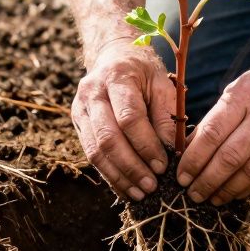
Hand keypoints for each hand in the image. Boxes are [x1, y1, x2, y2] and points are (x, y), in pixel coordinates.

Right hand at [71, 40, 176, 199]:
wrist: (113, 56)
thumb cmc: (144, 72)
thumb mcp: (162, 84)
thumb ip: (167, 116)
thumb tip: (173, 153)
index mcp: (117, 77)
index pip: (129, 118)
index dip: (146, 145)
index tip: (164, 166)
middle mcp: (92, 92)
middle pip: (108, 138)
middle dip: (131, 167)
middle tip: (152, 186)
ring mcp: (80, 108)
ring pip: (95, 150)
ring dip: (119, 176)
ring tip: (140, 194)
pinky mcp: (77, 122)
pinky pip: (90, 154)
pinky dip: (109, 175)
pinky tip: (125, 188)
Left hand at [176, 51, 249, 204]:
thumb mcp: (239, 89)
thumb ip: (216, 118)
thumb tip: (188, 151)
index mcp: (246, 93)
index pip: (213, 132)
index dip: (193, 158)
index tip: (180, 174)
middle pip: (230, 157)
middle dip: (206, 179)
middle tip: (191, 192)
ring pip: (249, 171)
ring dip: (225, 189)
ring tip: (209, 198)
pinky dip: (247, 187)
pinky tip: (233, 192)